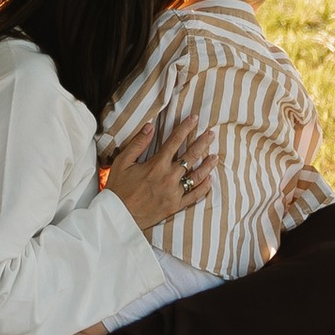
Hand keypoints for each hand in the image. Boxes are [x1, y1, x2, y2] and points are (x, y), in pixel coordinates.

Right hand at [109, 112, 214, 233]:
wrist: (119, 216)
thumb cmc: (118, 188)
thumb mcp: (122, 162)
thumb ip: (138, 143)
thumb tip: (150, 126)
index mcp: (157, 165)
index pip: (175, 141)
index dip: (186, 128)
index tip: (195, 118)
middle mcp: (169, 177)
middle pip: (191, 156)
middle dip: (202, 143)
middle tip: (211, 134)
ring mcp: (174, 193)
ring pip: (196, 176)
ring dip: (207, 165)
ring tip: (216, 156)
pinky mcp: (175, 206)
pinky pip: (194, 196)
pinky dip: (203, 187)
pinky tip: (209, 180)